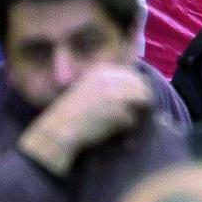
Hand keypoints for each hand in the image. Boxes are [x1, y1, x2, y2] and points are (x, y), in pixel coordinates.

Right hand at [19, 63, 152, 176]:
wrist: (60, 128)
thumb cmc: (73, 112)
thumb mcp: (89, 88)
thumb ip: (110, 84)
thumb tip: (138, 88)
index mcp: (102, 71)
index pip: (134, 74)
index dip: (138, 88)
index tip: (135, 101)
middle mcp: (110, 78)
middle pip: (142, 87)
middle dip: (142, 101)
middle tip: (137, 114)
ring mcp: (115, 94)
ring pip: (142, 102)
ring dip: (136, 114)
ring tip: (124, 123)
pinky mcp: (118, 111)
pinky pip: (132, 120)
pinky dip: (126, 128)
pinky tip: (112, 131)